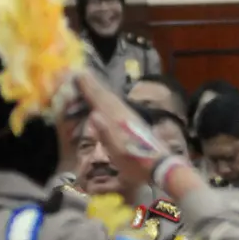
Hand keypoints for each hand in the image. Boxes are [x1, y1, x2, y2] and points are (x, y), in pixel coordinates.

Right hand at [74, 71, 168, 187]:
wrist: (160, 166)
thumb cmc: (136, 162)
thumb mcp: (118, 151)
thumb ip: (106, 133)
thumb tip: (94, 115)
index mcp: (118, 120)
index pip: (100, 100)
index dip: (89, 88)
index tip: (78, 74)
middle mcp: (124, 114)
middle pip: (106, 96)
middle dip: (93, 85)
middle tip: (81, 73)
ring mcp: (131, 117)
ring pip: (113, 99)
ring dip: (101, 90)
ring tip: (91, 82)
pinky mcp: (135, 123)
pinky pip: (118, 106)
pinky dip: (109, 100)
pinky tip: (107, 101)